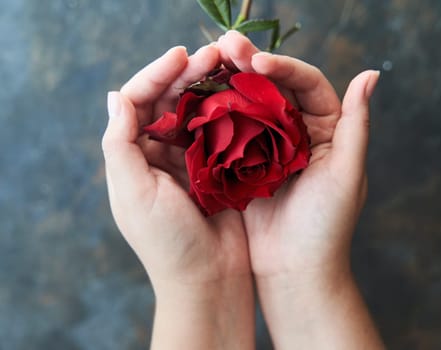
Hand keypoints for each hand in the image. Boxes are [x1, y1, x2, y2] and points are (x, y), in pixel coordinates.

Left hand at [102, 44, 253, 349]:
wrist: (210, 279)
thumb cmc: (167, 242)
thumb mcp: (132, 193)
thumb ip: (120, 144)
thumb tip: (114, 96)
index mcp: (134, 157)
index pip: (138, 102)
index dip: (156, 74)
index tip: (181, 55)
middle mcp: (160, 154)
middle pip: (170, 101)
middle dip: (188, 74)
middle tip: (214, 52)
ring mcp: (192, 160)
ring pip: (197, 111)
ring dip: (210, 87)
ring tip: (229, 65)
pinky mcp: (220, 168)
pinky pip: (222, 131)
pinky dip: (229, 110)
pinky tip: (242, 94)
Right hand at [217, 31, 383, 348]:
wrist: (294, 270)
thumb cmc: (327, 225)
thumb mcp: (346, 172)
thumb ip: (356, 123)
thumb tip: (371, 74)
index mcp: (325, 128)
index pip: (306, 84)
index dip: (284, 67)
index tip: (257, 61)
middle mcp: (296, 132)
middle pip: (274, 87)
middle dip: (250, 64)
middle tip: (225, 45)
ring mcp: (267, 147)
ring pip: (248, 104)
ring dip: (229, 82)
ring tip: (207, 61)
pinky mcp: (242, 164)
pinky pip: (229, 131)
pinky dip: (215, 113)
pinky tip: (197, 98)